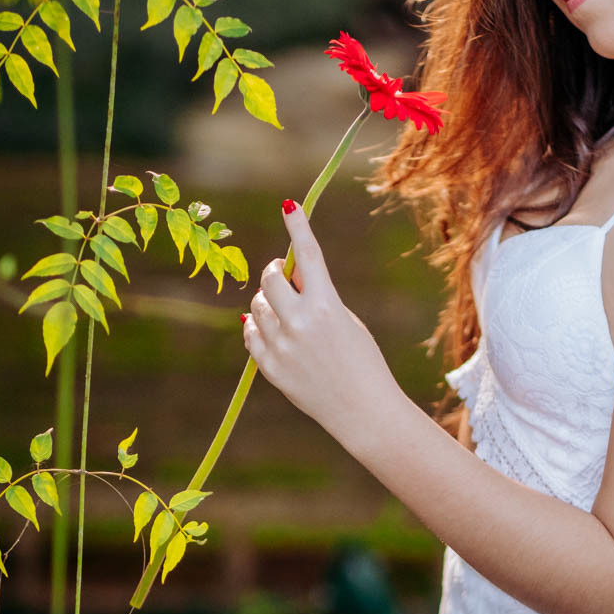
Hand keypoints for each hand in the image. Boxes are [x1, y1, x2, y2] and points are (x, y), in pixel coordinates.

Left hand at [242, 200, 399, 440]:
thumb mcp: (346, 320)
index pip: (310, 255)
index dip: (299, 226)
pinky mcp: (270, 367)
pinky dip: (257, 328)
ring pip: (256, 305)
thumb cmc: (361, 361)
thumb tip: (288, 273)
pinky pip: (250, 334)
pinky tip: (270, 332)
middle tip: (284, 275)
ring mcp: (282, 346)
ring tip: (286, 316)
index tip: (289, 204)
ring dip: (267, 302)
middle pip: (270, 277)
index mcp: (327, 305)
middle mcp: (300, 322)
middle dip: (276, 272)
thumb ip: (316, 296)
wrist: (362, 410)